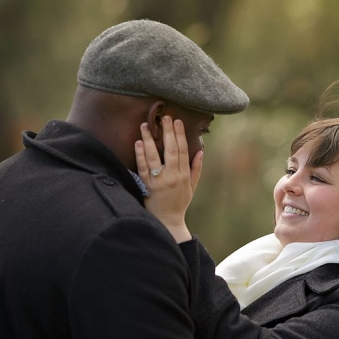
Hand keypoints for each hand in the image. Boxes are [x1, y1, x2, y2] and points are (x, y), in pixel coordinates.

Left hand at [135, 116, 202, 242]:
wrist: (168, 221)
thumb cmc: (179, 203)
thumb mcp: (192, 187)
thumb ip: (196, 169)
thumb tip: (200, 151)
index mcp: (184, 175)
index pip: (183, 151)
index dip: (180, 135)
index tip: (177, 121)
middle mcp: (173, 176)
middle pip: (171, 150)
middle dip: (167, 132)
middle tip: (164, 117)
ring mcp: (159, 181)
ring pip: (154, 156)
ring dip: (149, 139)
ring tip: (145, 125)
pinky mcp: (147, 186)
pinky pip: (143, 168)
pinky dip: (140, 155)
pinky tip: (138, 143)